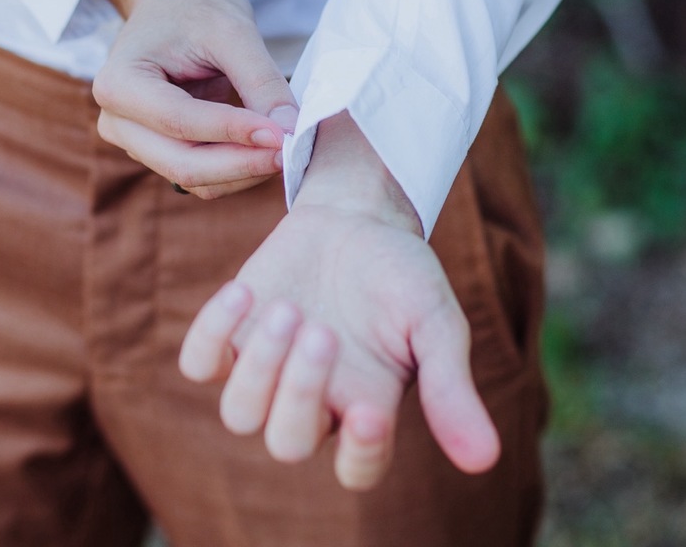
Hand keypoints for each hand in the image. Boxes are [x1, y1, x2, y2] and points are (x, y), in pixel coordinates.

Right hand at [91, 0, 298, 198]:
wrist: (168, 0)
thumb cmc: (193, 6)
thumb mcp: (232, 30)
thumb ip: (260, 80)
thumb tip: (290, 129)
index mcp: (119, 84)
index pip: (179, 121)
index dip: (233, 133)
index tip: (282, 134)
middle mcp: (117, 122)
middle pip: (181, 163)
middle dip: (240, 163)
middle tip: (291, 152)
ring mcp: (136, 143)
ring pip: (193, 178)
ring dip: (243, 171)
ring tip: (286, 148)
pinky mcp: (160, 153)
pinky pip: (201, 178)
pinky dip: (237, 171)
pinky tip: (267, 151)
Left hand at [178, 113, 499, 489]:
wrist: (355, 216)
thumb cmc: (400, 273)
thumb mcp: (435, 322)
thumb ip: (450, 386)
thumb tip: (486, 459)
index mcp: (368, 407)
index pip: (357, 469)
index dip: (358, 454)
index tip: (366, 410)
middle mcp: (313, 402)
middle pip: (287, 442)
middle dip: (299, 390)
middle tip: (323, 330)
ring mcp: (266, 372)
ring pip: (239, 412)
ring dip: (261, 364)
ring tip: (289, 308)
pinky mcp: (231, 337)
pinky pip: (199, 363)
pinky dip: (213, 333)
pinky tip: (245, 293)